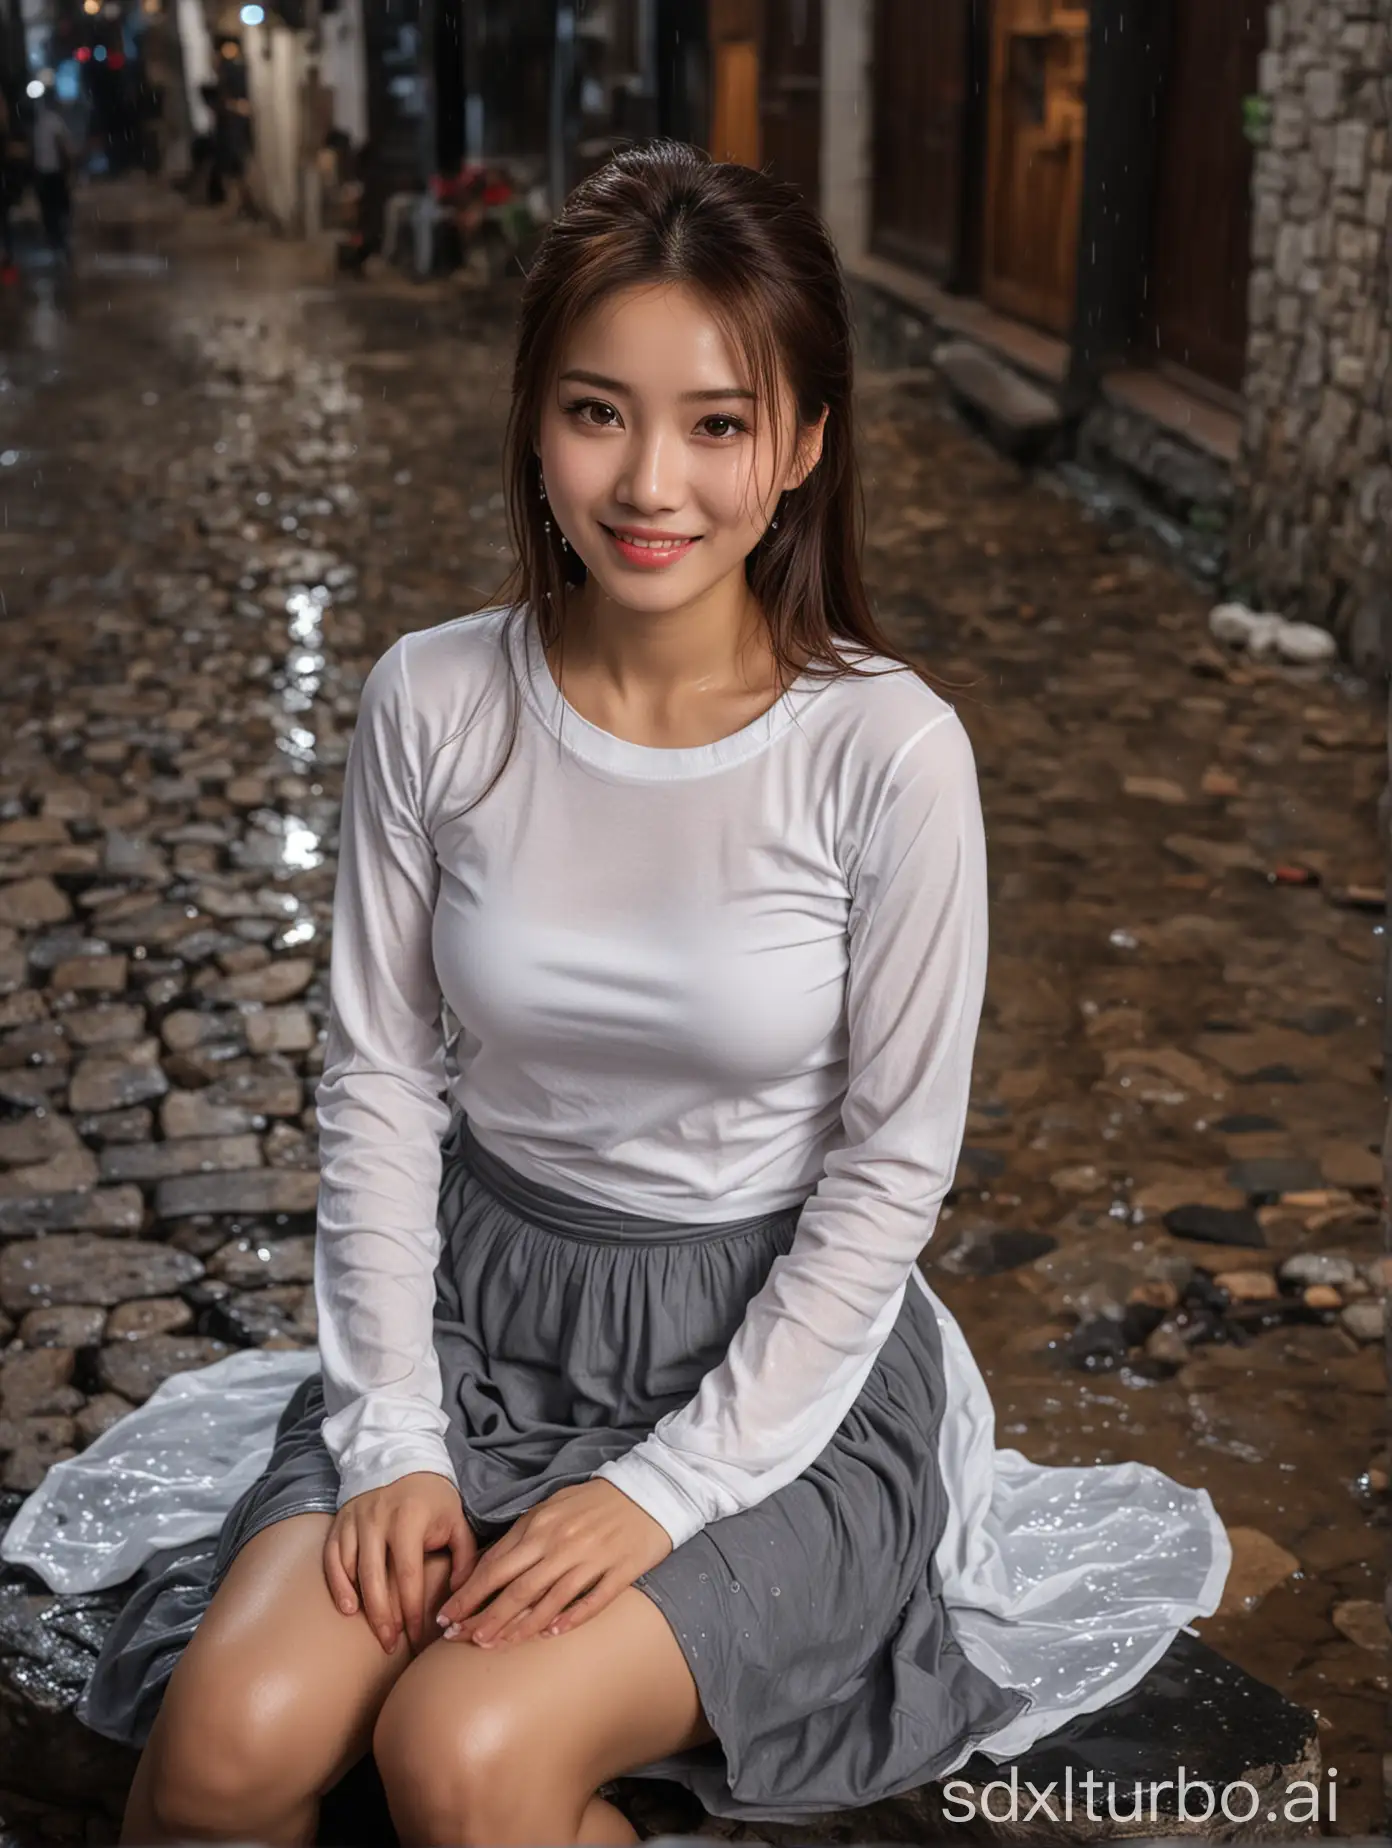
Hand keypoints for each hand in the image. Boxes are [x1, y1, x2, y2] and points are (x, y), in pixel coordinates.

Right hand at [324, 1470, 477, 1654]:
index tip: (418, 1635)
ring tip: (374, 1632)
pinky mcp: (341, 1521)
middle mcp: (378, 1520)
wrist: (402, 1456)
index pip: (409, 1575)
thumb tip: (458, 1594)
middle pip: (376, 1580)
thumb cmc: (433, 1497)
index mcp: (409, 1519)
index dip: (412, 1610)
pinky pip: (332, 1558)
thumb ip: (464, 1556)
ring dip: (361, 1606)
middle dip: (384, 1617)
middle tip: (392, 1645)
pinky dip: (337, 1584)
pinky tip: (347, 1607)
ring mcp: (356, 1520)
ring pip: (351, 1571)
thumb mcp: (456, 1520)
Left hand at [434, 1480, 671, 1648]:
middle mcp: (563, 1543)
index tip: (446, 1617)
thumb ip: (522, 1534)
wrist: (650, 1488)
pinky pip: (592, 1601)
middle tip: (461, 1639)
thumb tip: (488, 1565)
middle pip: (516, 1589)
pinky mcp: (620, 1571)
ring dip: (519, 1627)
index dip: (469, 1594)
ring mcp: (592, 1558)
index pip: (496, 1566)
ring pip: (548, 1601)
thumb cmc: (594, 1500)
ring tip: (494, 1645)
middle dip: (484, 1618)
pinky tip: (551, 1634)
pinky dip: (570, 1619)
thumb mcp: (552, 1506)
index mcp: (542, 1524)